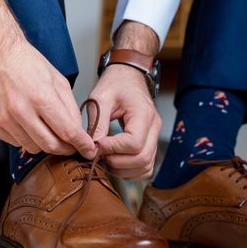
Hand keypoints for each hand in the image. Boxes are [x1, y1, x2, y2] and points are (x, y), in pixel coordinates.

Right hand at [0, 0, 95, 158]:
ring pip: (33, 148)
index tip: (89, 150)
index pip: (68, 132)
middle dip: (66, 149)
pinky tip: (28, 124)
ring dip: (45, 143)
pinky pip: (15, 142)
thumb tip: (78, 132)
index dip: (82, 144)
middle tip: (72, 145)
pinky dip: (26, 138)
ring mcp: (4, 119)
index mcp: (41, 97)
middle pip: (51, 146)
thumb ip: (70, 108)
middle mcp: (20, 110)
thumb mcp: (58, 80)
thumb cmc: (27, 62)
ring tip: (47, 129)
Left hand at [89, 64, 160, 178]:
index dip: (112, 148)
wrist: (128, 76)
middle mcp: (154, 128)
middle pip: (142, 158)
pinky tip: (115, 161)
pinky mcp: (150, 144)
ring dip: (123, 169)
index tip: (96, 144)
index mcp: (144, 114)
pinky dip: (130, 171)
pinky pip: (146, 167)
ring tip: (105, 159)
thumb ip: (97, 123)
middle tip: (98, 154)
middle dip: (116, 162)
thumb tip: (93, 147)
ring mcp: (154, 137)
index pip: (133, 143)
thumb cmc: (115, 83)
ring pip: (146, 167)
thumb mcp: (100, 98)